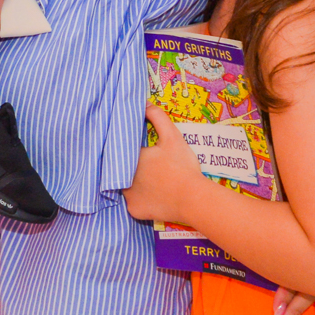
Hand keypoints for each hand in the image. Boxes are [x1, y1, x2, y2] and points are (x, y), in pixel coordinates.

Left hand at [123, 103, 204, 224]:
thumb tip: (144, 103)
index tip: (137, 147)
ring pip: (124, 186)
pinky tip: (148, 194)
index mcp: (129, 157)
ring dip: (130, 181)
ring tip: (144, 178)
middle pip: (120, 167)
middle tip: (143, 163)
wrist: (194, 199)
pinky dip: (139, 199)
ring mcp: (127, 197)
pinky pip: (133, 203)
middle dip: (126, 164)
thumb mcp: (172, 136)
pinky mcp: (134, 211)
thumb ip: (157, 116)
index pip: (121, 149)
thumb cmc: (182, 166)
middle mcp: (122, 177)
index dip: (129, 147)